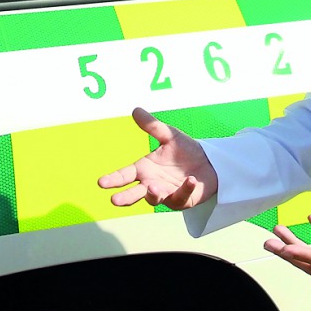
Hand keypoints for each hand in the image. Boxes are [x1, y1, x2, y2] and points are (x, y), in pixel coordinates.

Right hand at [97, 108, 217, 209]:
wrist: (208, 162)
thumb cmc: (185, 150)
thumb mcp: (169, 135)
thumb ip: (153, 126)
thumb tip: (136, 110)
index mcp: (144, 169)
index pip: (124, 175)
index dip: (113, 179)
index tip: (101, 182)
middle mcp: (151, 183)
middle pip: (134, 193)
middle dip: (125, 197)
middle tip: (115, 200)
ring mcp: (165, 194)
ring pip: (155, 199)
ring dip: (153, 195)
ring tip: (153, 188)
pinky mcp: (181, 200)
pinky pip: (181, 196)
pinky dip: (185, 189)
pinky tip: (191, 180)